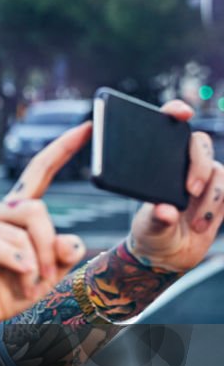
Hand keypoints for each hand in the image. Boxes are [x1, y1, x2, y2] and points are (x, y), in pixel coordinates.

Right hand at [0, 122, 90, 324]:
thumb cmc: (10, 295)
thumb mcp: (49, 274)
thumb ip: (63, 254)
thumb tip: (70, 241)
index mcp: (14, 213)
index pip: (38, 173)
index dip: (61, 149)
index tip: (87, 127)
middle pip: (35, 209)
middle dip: (48, 245)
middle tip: (48, 275)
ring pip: (18, 228)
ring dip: (32, 262)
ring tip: (29, 285)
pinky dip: (13, 260)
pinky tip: (21, 273)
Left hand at [127, 100, 223, 271]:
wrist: (167, 253)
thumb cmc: (152, 232)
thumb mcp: (147, 227)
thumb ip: (156, 219)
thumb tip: (166, 211)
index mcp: (158, 161)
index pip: (169, 126)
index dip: (176, 111)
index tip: (182, 114)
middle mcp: (183, 163)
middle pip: (201, 144)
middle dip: (198, 165)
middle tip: (188, 190)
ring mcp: (204, 176)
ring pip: (219, 172)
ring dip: (210, 199)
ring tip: (194, 223)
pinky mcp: (220, 193)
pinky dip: (218, 208)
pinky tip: (203, 223)